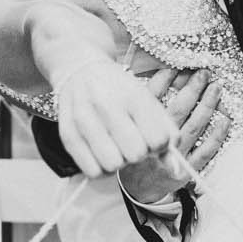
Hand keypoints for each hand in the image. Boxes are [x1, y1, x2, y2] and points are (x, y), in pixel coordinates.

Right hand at [48, 57, 194, 188]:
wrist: (79, 70)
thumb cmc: (119, 90)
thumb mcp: (148, 101)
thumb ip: (167, 132)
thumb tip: (175, 168)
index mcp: (133, 95)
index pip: (158, 140)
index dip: (159, 145)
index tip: (151, 137)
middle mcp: (106, 106)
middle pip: (136, 155)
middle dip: (139, 154)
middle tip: (132, 142)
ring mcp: (84, 121)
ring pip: (113, 165)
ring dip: (118, 162)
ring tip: (116, 147)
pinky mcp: (67, 136)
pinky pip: (92, 171)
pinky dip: (101, 169)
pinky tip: (101, 153)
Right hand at [118, 69, 224, 203]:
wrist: (138, 189)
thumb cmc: (136, 154)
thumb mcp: (127, 132)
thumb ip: (140, 106)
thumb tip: (162, 74)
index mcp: (137, 133)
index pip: (150, 102)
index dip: (163, 82)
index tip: (174, 68)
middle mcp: (156, 146)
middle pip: (176, 112)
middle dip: (191, 90)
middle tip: (202, 74)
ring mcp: (173, 159)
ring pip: (193, 128)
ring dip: (206, 105)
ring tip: (215, 87)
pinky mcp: (186, 172)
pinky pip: (205, 151)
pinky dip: (216, 136)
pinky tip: (224, 120)